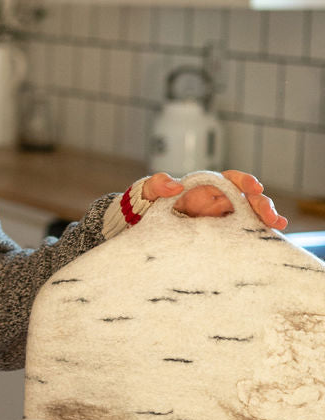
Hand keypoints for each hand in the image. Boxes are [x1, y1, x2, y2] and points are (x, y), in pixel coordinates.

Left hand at [142, 169, 287, 229]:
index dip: (244, 181)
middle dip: (260, 204)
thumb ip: (158, 185)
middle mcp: (216, 201)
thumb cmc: (148, 205)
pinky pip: (241, 232)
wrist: (142, 227)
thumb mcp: (148, 193)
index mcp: (204, 187)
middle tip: (271, 216)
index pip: (229, 180)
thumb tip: (174, 184)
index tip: (255, 187)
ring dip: (264, 218)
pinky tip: (270, 240)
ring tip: (278, 226)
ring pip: (248, 215)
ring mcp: (220, 219)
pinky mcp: (220, 235)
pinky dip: (255, 234)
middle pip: (245, 198)